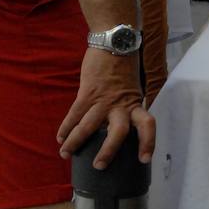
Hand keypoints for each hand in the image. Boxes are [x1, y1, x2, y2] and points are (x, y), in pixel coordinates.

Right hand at [57, 48, 155, 168]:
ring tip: (66, 154)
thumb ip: (127, 107)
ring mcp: (103, 99)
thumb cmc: (123, 67)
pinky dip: (66, 127)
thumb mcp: (132, 89)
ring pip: (89, 126)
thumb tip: (118, 127)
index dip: (148, 142)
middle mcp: (121, 104)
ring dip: (76, 142)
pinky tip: (60, 138)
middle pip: (118, 132)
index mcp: (135, 104)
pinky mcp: (88, 92)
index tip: (144, 160)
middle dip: (108, 150)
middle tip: (99, 165)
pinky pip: (74, 114)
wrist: (114, 42)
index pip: (147, 125)